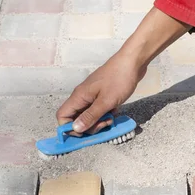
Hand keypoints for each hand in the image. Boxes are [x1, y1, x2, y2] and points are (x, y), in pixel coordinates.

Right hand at [56, 7, 191, 133]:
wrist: (133, 62)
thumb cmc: (119, 79)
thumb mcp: (106, 101)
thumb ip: (90, 116)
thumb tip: (75, 129)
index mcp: (79, 96)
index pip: (62, 116)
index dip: (70, 128)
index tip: (84, 133)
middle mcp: (82, 97)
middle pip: (76, 119)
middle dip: (89, 126)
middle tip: (104, 124)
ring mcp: (92, 96)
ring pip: (89, 116)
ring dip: (99, 122)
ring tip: (111, 118)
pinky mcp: (102, 96)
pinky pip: (98, 110)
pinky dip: (105, 115)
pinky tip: (115, 112)